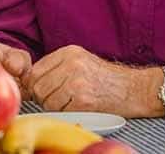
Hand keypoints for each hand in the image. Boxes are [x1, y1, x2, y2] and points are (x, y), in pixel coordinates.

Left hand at [23, 45, 162, 116]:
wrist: (134, 89)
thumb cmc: (107, 78)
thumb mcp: (81, 61)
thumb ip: (57, 67)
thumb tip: (30, 81)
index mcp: (69, 52)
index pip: (36, 70)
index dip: (35, 84)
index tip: (42, 91)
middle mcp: (71, 64)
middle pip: (38, 86)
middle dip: (43, 97)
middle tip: (56, 100)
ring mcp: (76, 82)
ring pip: (47, 100)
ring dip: (54, 106)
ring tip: (70, 103)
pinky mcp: (82, 99)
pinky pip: (60, 110)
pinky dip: (66, 112)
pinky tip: (79, 107)